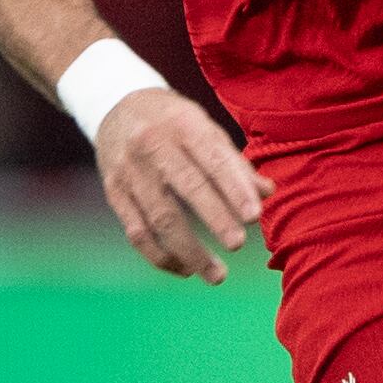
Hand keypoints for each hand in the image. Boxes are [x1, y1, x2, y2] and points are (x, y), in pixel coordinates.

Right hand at [96, 85, 266, 282]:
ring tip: (218, 276)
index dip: (234, 189)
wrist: (116, 106)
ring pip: (159, 218)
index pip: (212, 160)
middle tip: (238, 245)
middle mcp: (152, 146)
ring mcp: (129, 171)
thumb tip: (267, 193)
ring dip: (189, 251)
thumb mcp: (204, 127)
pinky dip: (160, 257)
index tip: (254, 217)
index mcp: (182, 125)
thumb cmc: (174, 121)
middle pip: (185, 187)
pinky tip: (185, 270)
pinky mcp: (114, 193)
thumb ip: (233, 161)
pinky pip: (136, 232)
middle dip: (214, 218)